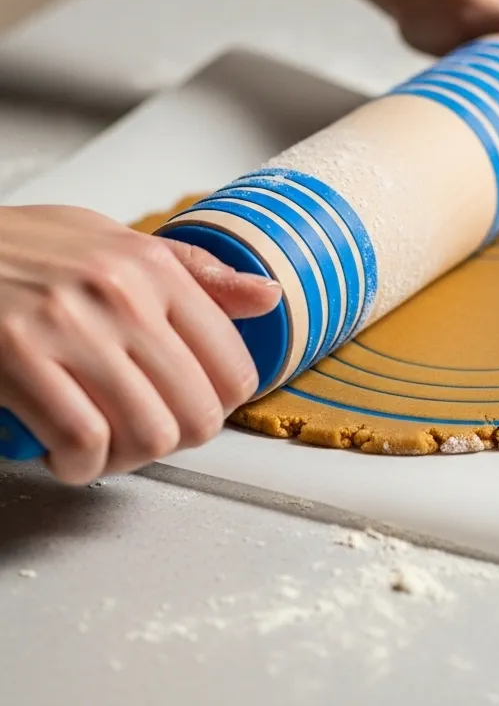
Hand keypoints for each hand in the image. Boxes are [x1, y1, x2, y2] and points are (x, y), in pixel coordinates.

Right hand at [0, 206, 280, 484]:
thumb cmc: (20, 248)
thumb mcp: (111, 240)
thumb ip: (193, 274)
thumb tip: (268, 297)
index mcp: (151, 266)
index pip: (232, 367)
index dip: (216, 407)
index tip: (188, 408)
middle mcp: (121, 294)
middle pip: (198, 412)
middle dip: (175, 442)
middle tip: (143, 435)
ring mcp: (70, 327)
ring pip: (149, 435)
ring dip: (127, 460)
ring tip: (104, 447)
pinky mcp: (20, 358)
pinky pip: (83, 442)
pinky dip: (79, 464)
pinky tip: (65, 454)